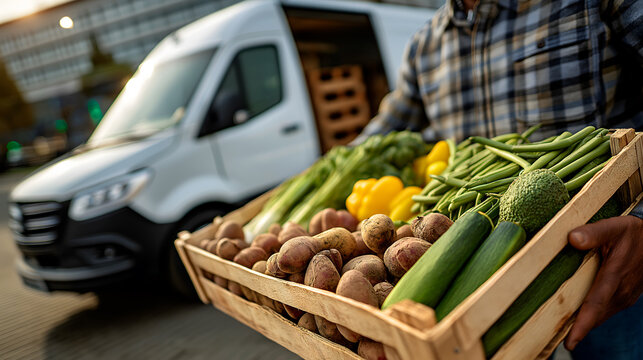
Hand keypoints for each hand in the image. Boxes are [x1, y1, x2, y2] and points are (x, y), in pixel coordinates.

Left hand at [564, 215, 642, 350]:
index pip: (595, 304)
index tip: (570, 343)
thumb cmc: (632, 234)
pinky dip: (591, 316)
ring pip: (600, 315)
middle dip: (576, 329)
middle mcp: (621, 292)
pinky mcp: (625, 298)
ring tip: (560, 332)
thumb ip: (593, 233)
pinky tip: (577, 317)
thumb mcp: (614, 227)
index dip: (582, 325)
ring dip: (583, 324)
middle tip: (551, 339)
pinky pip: (605, 311)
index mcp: (615, 276)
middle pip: (595, 315)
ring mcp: (624, 297)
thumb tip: (572, 238)